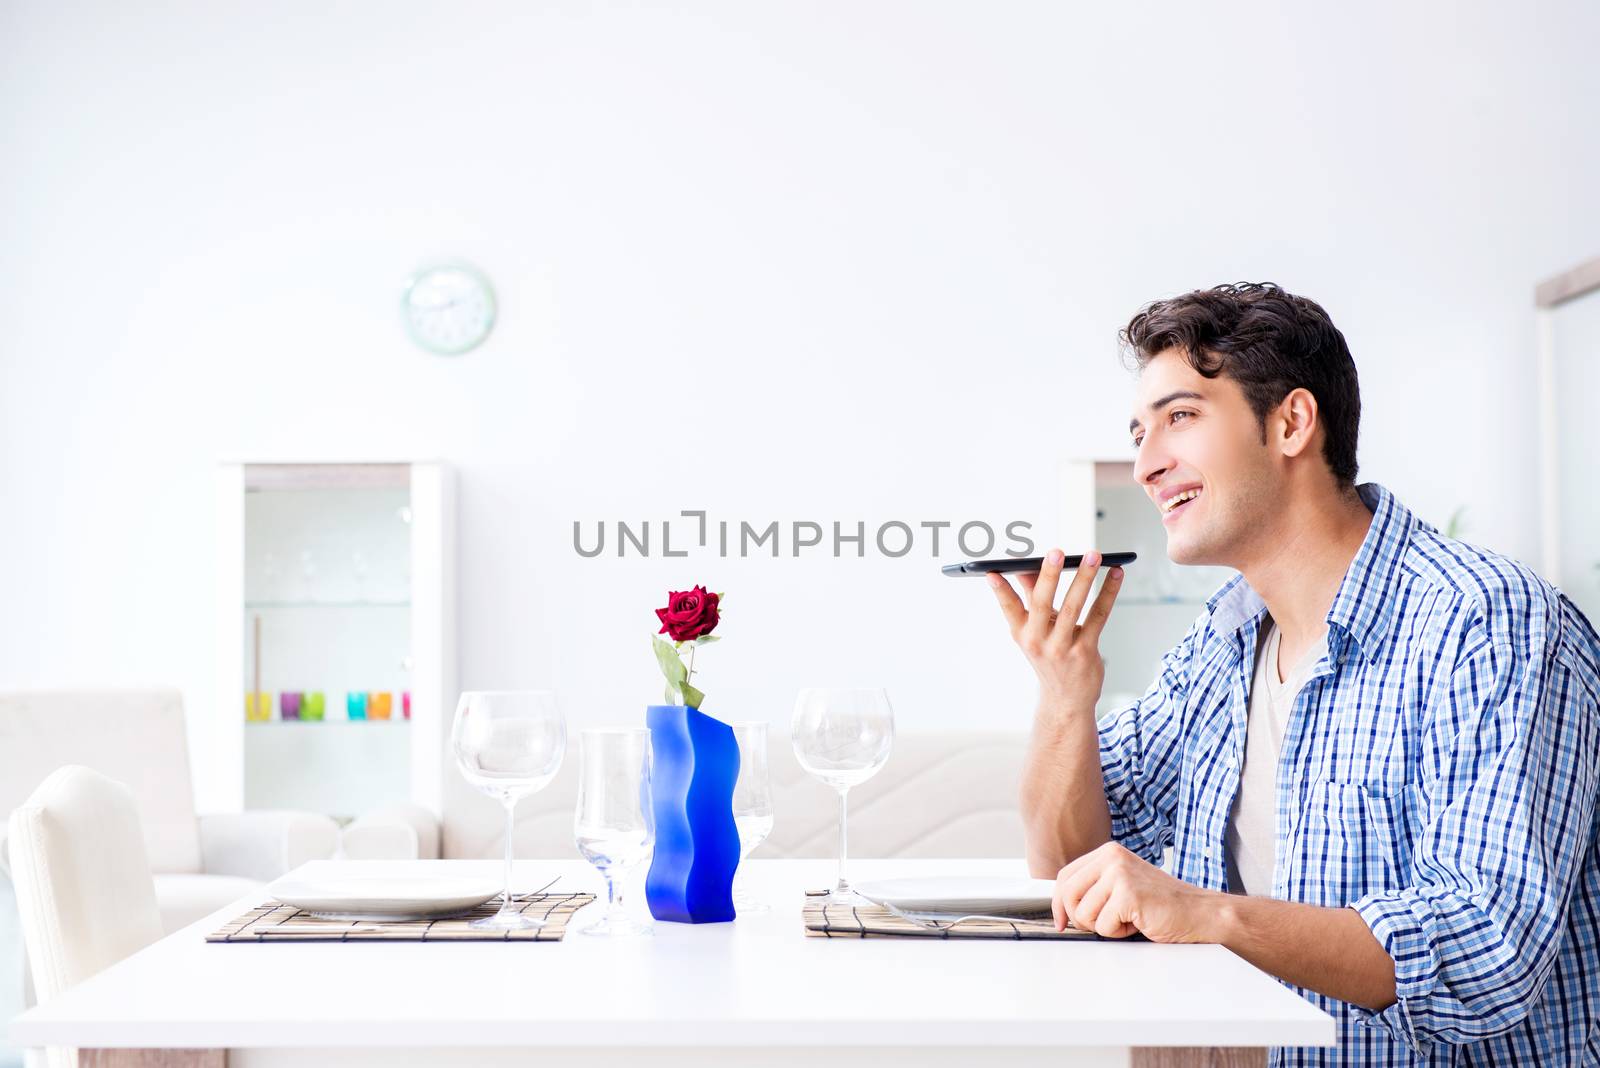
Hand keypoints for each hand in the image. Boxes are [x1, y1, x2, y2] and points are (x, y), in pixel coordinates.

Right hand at [987, 548, 1122, 709]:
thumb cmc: (1050, 657)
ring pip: (1073, 607)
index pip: (1008, 608)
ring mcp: (1062, 648)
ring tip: (1092, 556)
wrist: (1066, 699)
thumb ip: (1031, 598)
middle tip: (1056, 552)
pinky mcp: (1085, 651)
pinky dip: (1108, 593)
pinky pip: (1097, 617)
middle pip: (1042, 603)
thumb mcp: (1035, 632)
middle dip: (1049, 576)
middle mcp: (1038, 641)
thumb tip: (1025, 568)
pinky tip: (1115, 575)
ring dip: (1084, 578)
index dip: (1000, 591)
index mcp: (1021, 633)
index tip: (993, 572)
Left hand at [1053, 841, 1220, 941]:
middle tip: (1105, 923)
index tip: (1061, 921)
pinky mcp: (1128, 894)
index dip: (1058, 903)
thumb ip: (1095, 887)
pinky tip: (1138, 923)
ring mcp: (1119, 874)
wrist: (1199, 912)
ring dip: (1105, 927)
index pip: (1065, 877)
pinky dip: (1119, 933)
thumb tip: (1061, 907)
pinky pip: (1103, 926)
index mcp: (1108, 852)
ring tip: (1129, 919)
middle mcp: (1111, 857)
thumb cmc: (1162, 904)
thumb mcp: (1122, 885)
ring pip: (1083, 914)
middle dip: (1080, 919)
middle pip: (1067, 895)